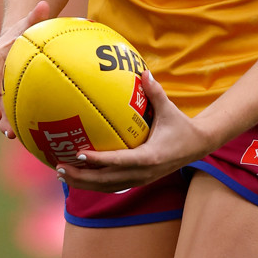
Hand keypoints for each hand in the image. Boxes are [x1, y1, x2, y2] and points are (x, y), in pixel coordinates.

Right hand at [0, 1, 49, 136]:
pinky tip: (24, 136)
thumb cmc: (25, 31)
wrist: (21, 41)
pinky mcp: (8, 97)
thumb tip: (45, 4)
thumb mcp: (28, 23)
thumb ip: (35, 15)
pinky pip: (8, 111)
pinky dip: (13, 122)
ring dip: (1, 120)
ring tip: (10, 133)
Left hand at [55, 72, 214, 192]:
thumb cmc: (181, 126)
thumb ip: (156, 92)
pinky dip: (94, 181)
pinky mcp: (138, 180)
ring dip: (83, 183)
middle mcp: (143, 173)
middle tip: (59, 167)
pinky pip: (112, 184)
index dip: (99, 161)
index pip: (120, 162)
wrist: (198, 147)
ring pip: (107, 186)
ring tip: (61, 173)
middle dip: (81, 177)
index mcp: (150, 157)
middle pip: (107, 181)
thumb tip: (144, 71)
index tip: (79, 155)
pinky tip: (79, 173)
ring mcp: (140, 180)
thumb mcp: (169, 109)